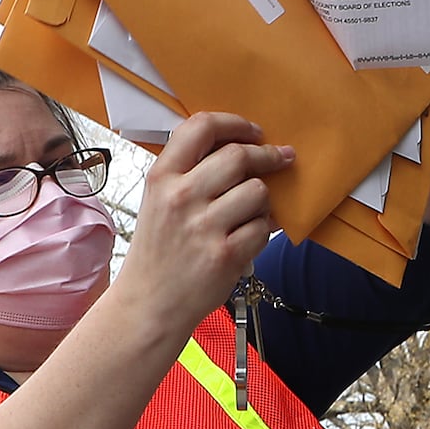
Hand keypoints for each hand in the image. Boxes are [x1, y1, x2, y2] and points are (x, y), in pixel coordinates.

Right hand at [114, 112, 294, 333]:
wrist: (149, 305)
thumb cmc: (159, 252)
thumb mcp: (158, 202)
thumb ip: (189, 173)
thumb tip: (241, 147)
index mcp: (162, 177)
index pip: (201, 127)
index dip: (235, 123)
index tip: (254, 131)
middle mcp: (180, 197)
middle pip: (238, 156)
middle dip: (267, 156)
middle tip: (280, 159)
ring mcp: (203, 227)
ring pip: (257, 192)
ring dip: (262, 201)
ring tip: (250, 213)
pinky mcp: (224, 255)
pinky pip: (263, 228)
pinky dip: (261, 232)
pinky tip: (246, 239)